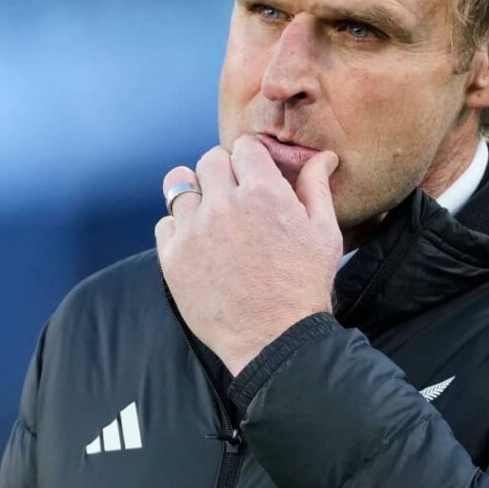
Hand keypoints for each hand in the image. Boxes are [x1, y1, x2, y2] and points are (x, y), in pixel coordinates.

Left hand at [156, 135, 341, 374]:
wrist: (275, 339)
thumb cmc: (304, 286)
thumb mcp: (324, 233)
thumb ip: (316, 188)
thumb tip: (322, 157)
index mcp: (263, 192)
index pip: (243, 147)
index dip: (250, 158)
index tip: (252, 173)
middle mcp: (224, 204)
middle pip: (210, 160)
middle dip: (223, 171)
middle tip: (233, 195)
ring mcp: (194, 230)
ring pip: (179, 184)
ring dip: (194, 192)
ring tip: (207, 212)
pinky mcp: (173, 258)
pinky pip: (164, 224)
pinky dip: (178, 228)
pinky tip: (198, 244)